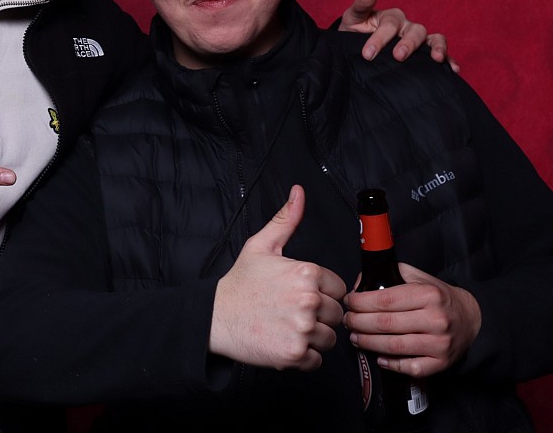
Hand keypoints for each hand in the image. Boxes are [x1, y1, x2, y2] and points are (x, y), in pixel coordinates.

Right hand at [209, 186, 346, 370]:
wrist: (215, 317)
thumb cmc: (239, 284)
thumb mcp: (261, 246)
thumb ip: (285, 220)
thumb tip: (298, 193)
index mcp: (306, 273)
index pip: (337, 289)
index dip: (320, 293)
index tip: (299, 296)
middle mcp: (308, 300)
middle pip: (335, 314)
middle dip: (317, 316)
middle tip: (290, 312)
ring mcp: (302, 328)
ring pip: (329, 338)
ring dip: (312, 337)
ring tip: (287, 327)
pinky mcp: (295, 353)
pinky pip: (317, 360)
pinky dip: (303, 357)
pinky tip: (284, 342)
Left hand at [339, 0, 458, 71]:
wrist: (354, 47)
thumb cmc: (356, 30)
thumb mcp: (353, 18)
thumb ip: (360, 6)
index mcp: (391, 18)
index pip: (390, 25)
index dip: (380, 39)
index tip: (368, 54)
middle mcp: (407, 27)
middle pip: (415, 31)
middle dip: (408, 44)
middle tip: (398, 56)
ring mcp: (418, 40)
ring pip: (433, 39)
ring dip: (437, 48)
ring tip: (437, 59)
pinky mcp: (424, 54)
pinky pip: (441, 56)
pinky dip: (449, 61)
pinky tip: (453, 70)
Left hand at [343, 263, 481, 377]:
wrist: (472, 320)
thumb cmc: (439, 298)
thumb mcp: (420, 278)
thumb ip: (391, 274)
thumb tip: (360, 283)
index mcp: (429, 295)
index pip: (385, 300)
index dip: (360, 302)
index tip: (349, 302)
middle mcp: (436, 320)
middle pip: (385, 324)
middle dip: (358, 322)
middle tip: (348, 320)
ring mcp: (439, 344)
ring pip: (393, 346)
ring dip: (368, 343)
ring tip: (355, 337)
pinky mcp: (440, 363)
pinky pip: (409, 367)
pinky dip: (391, 363)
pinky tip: (379, 357)